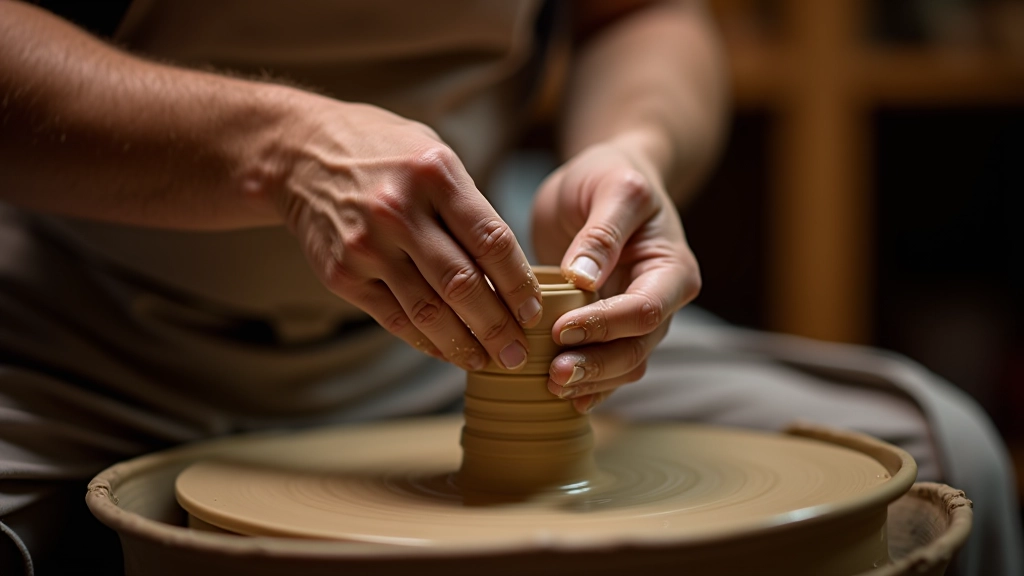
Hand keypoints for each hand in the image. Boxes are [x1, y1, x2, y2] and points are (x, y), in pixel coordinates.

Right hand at [276, 96, 541, 370]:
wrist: (300, 154)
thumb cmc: (384, 154)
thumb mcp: (433, 156)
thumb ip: (469, 207)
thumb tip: (512, 272)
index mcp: (434, 174)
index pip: (491, 241)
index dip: (519, 285)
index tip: (535, 313)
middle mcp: (399, 210)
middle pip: (462, 284)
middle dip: (497, 327)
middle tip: (518, 353)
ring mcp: (366, 246)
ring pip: (428, 311)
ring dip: (464, 345)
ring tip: (488, 361)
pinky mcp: (342, 274)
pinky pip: (394, 319)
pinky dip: (426, 341)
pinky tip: (448, 352)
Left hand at [531, 134, 700, 411]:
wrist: (607, 180)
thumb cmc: (612, 176)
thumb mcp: (612, 188)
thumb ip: (603, 231)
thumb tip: (584, 276)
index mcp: (671, 269)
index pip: (645, 310)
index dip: (606, 325)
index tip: (562, 328)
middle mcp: (661, 302)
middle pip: (637, 349)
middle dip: (597, 366)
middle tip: (553, 376)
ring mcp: (636, 320)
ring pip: (623, 366)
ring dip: (590, 381)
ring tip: (549, 387)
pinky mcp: (610, 328)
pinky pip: (606, 366)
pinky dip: (587, 384)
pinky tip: (560, 400)